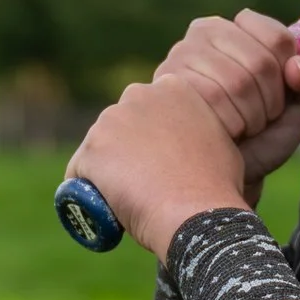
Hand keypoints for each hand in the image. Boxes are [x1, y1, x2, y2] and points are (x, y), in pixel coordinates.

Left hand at [65, 79, 251, 256]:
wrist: (196, 212)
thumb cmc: (216, 185)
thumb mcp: (221, 142)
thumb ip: (199, 131)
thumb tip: (193, 143)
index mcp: (174, 88)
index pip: (150, 108)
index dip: (152, 137)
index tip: (159, 161)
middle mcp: (139, 95)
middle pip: (120, 124)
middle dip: (125, 149)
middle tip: (143, 182)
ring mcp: (110, 121)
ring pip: (98, 149)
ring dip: (107, 171)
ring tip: (131, 200)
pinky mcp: (89, 150)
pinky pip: (79, 175)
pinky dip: (88, 193)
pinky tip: (109, 208)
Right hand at [153, 10, 299, 186]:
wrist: (221, 175)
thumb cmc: (261, 137)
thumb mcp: (298, 108)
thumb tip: (298, 69)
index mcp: (240, 28)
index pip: (278, 38)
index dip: (288, 74)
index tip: (283, 92)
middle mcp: (205, 32)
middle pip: (261, 62)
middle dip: (270, 101)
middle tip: (260, 118)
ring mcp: (180, 55)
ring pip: (238, 82)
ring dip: (250, 117)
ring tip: (239, 127)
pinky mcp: (164, 85)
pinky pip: (213, 100)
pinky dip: (228, 124)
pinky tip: (219, 132)